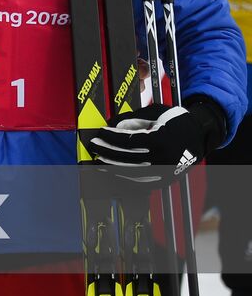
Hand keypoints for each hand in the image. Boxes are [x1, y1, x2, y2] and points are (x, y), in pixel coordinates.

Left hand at [81, 98, 223, 184]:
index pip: (127, 140)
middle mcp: (163, 158)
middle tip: (94, 146)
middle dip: (106, 151)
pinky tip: (114, 172)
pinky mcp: (166, 180)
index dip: (110, 137)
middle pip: (126, 157)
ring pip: (131, 173)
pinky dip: (125, 178)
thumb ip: (131, 119)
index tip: (99, 133)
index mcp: (160, 140)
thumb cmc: (176, 121)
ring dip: (112, 167)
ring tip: (99, 160)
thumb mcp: (154, 113)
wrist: (201, 134)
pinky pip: (141, 182)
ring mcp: (165, 172)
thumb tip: (111, 125)